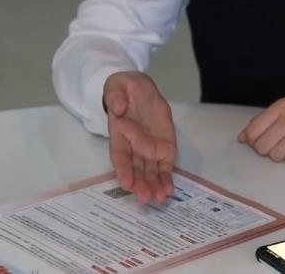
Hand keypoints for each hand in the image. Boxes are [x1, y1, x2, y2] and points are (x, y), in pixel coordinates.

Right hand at [103, 71, 176, 204]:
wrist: (139, 89)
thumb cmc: (125, 88)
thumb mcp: (118, 85)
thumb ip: (116, 96)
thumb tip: (117, 107)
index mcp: (120, 133)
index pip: (120, 154)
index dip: (123, 169)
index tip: (127, 183)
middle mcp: (133, 145)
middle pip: (136, 168)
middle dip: (140, 184)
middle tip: (146, 198)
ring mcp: (149, 147)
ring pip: (150, 171)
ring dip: (154, 186)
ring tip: (159, 199)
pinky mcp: (164, 146)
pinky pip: (164, 164)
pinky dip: (166, 178)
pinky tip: (168, 191)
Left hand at [238, 88, 284, 165]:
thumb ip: (265, 121)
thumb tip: (241, 139)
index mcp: (283, 105)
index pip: (253, 131)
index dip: (254, 140)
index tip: (264, 139)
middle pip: (262, 146)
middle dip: (268, 149)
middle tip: (282, 143)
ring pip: (276, 156)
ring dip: (282, 155)